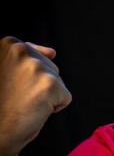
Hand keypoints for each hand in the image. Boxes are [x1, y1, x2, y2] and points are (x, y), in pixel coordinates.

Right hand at [0, 36, 71, 155]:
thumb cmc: (1, 105)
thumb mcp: (7, 72)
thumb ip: (26, 57)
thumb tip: (53, 52)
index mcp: (7, 43)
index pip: (35, 56)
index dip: (26, 77)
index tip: (8, 86)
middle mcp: (20, 50)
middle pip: (50, 67)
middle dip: (38, 85)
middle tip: (16, 97)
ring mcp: (35, 67)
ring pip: (58, 82)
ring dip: (46, 96)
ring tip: (23, 104)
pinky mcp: (50, 84)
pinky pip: (66, 97)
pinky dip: (54, 108)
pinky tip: (34, 111)